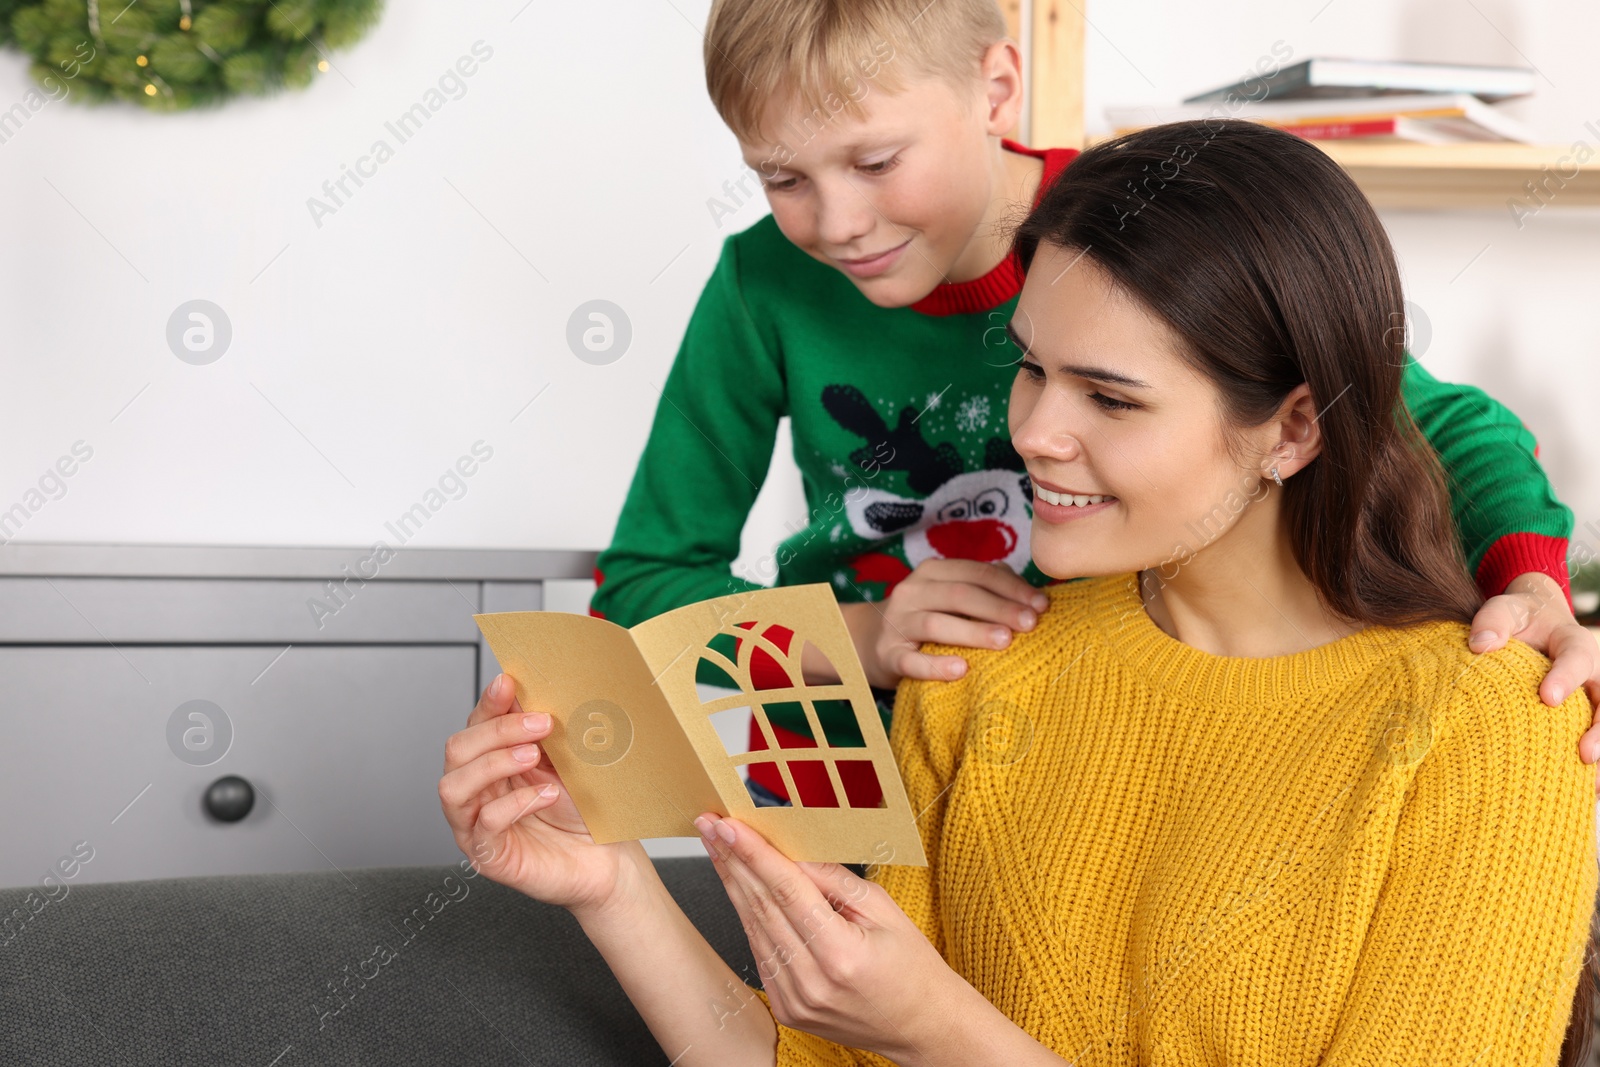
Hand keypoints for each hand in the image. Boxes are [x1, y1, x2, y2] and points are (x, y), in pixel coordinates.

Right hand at [438, 673, 643, 913]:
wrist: (604, 858)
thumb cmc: (580, 810)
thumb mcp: (562, 761)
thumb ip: (542, 731)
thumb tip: (534, 689)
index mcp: (488, 762)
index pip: (474, 725)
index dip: (488, 703)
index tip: (509, 684)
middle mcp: (475, 792)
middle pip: (457, 750)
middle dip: (497, 730)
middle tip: (540, 724)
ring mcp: (475, 826)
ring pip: (455, 786)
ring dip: (495, 763)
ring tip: (534, 756)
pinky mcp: (488, 856)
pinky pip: (484, 824)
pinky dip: (514, 803)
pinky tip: (544, 794)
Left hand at [693, 813, 972, 1064]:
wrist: (921, 1026)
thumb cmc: (911, 967)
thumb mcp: (884, 909)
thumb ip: (834, 880)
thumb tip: (792, 852)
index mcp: (841, 954)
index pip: (786, 890)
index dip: (754, 853)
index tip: (727, 824)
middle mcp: (811, 982)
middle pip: (761, 907)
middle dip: (733, 860)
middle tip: (710, 826)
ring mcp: (794, 1001)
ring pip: (753, 928)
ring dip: (734, 885)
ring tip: (719, 849)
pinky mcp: (786, 1009)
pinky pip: (760, 952)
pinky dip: (749, 917)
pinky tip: (740, 888)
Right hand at [844, 559, 1049, 687]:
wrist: (866, 642)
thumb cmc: (924, 619)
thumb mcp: (948, 596)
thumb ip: (984, 589)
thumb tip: (1033, 595)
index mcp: (934, 572)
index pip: (978, 573)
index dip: (1012, 587)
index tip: (1043, 605)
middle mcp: (913, 591)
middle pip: (961, 594)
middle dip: (1000, 608)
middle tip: (1032, 624)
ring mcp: (897, 623)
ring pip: (937, 623)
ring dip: (974, 631)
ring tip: (1005, 641)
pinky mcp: (887, 655)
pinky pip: (912, 661)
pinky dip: (936, 665)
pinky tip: (961, 669)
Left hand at [1468, 573, 1599, 782]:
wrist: (1538, 622)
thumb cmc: (1519, 619)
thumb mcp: (1505, 610)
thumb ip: (1493, 622)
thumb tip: (1480, 646)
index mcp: (1574, 642)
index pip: (1575, 660)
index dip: (1564, 678)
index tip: (1546, 697)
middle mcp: (1594, 671)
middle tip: (1585, 753)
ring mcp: (1594, 695)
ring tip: (1591, 784)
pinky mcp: (1587, 714)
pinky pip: (1596, 736)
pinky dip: (1595, 762)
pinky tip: (1585, 789)